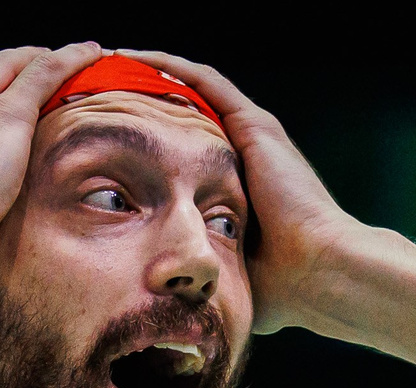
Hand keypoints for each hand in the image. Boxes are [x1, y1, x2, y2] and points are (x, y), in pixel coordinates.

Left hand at [117, 50, 367, 334]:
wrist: (320, 272)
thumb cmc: (282, 290)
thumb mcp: (225, 277)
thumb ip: (199, 279)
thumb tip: (166, 301)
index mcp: (239, 189)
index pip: (184, 154)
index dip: (147, 145)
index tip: (107, 144)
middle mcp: (246, 155)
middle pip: (184, 117)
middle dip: (141, 104)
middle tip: (95, 96)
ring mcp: (252, 137)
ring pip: (192, 89)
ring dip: (149, 75)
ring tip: (106, 65)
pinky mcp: (254, 125)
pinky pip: (205, 82)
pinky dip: (169, 67)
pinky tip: (133, 58)